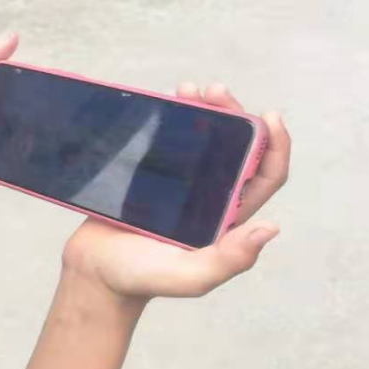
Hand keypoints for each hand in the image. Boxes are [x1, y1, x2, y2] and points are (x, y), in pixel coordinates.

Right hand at [62, 83, 290, 301]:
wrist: (93, 273)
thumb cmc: (140, 279)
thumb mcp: (189, 277)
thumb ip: (228, 260)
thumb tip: (270, 228)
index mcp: (226, 217)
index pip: (265, 176)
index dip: (275, 145)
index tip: (269, 115)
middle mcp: (209, 196)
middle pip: (236, 147)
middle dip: (233, 115)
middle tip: (214, 91)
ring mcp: (180, 185)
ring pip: (203, 139)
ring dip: (203, 111)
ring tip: (188, 89)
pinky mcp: (149, 176)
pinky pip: (168, 141)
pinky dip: (172, 119)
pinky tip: (166, 103)